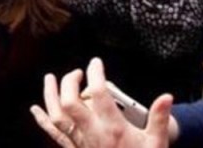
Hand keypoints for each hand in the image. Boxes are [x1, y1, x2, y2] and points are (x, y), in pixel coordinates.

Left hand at [30, 58, 174, 147]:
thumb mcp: (157, 143)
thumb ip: (159, 119)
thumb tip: (166, 96)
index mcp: (113, 129)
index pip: (98, 94)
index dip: (95, 74)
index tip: (96, 63)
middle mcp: (93, 135)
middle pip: (71, 103)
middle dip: (70, 82)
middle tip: (78, 73)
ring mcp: (81, 143)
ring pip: (58, 117)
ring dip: (50, 96)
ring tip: (49, 78)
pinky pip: (55, 135)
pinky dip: (43, 121)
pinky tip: (35, 110)